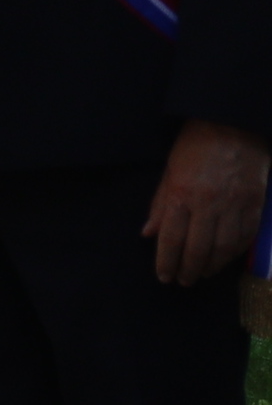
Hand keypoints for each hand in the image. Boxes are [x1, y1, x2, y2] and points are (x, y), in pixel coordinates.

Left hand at [143, 118, 269, 289]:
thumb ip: (160, 205)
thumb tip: (148, 234)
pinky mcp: (256, 201)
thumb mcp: (169, 171)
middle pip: (198, 248)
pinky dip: (236, 251)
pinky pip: (247, 234)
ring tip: (202, 273)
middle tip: (183, 281)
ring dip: (213, 265)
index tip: (164, 277)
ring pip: (225, 246)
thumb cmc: (196, 144)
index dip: (167, 262)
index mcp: (183, 194)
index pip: (172, 239)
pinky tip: (226, 257)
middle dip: (189, 269)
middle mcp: (209, 203)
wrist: (234, 123)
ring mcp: (236, 203)